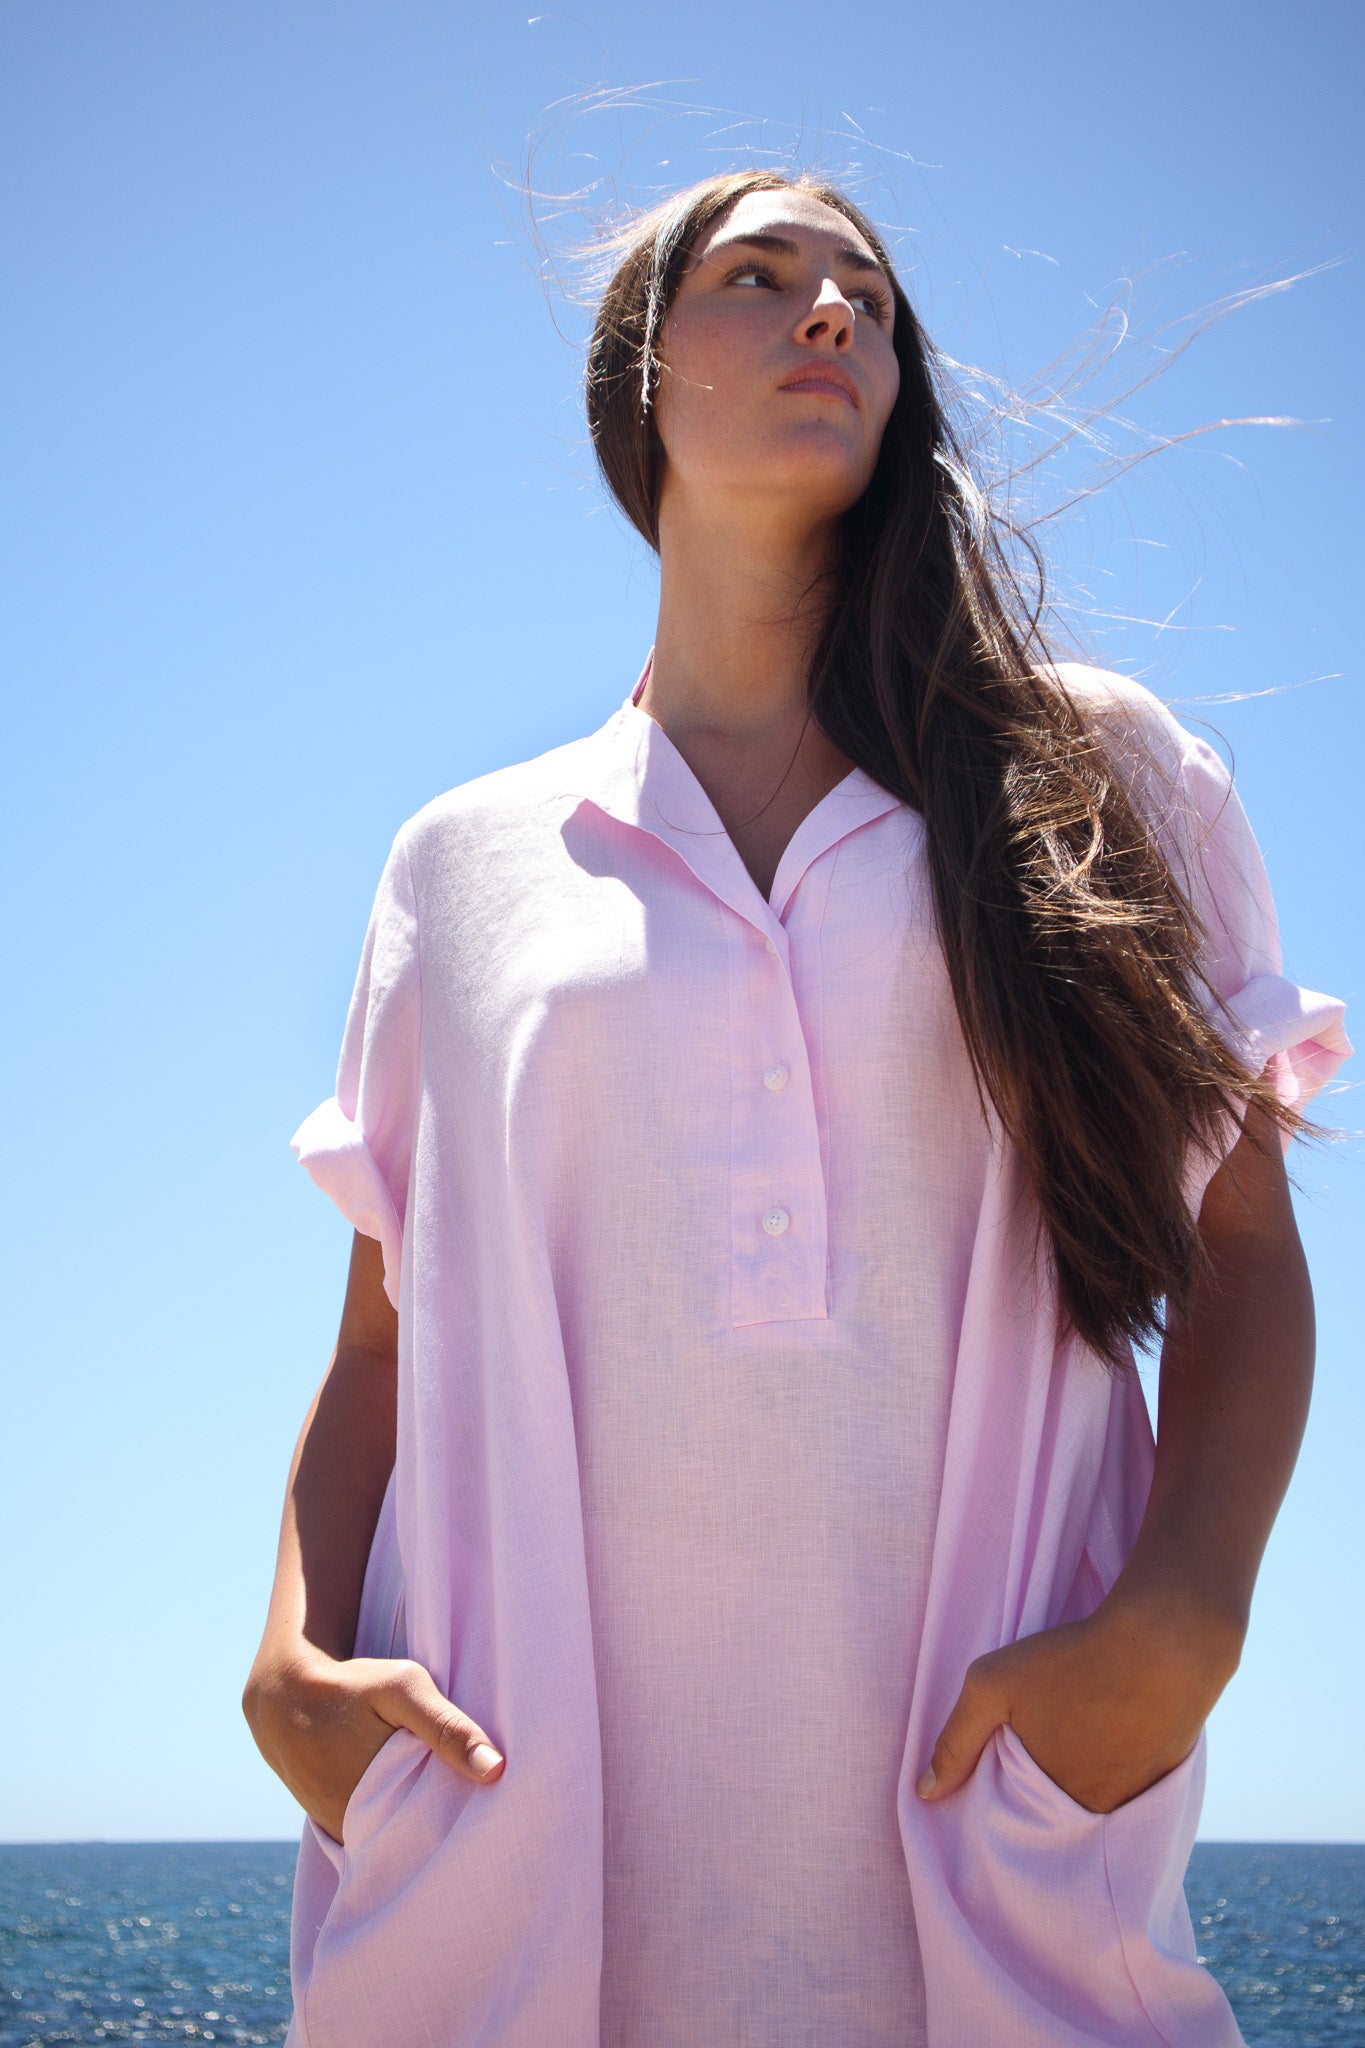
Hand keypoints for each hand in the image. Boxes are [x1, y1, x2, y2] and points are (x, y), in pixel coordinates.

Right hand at [243, 1645, 504, 1844]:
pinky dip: (387, 1819)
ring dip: (411, 1823)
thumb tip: (496, 1769)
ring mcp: (338, 1830)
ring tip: (440, 1800)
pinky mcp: (329, 1824)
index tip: (487, 1816)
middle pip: (410, 1839)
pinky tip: (405, 1796)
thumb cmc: (349, 1685)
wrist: (281, 1693)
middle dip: (437, 1827)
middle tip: (469, 1807)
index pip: (432, 1835)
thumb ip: (447, 1727)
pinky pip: (368, 1831)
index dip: (459, 1825)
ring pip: (388, 1837)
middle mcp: (352, 1829)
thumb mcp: (403, 1689)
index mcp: (375, 1805)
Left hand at [916, 1594, 1241, 1814]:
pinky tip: (1111, 1733)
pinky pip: (1132, 1787)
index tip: (1001, 1774)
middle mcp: (1099, 1814)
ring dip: (1084, 1780)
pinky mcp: (1167, 1777)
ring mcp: (1138, 1799)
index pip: (1020, 1824)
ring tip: (1075, 1737)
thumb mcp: (993, 1685)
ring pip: (1097, 1802)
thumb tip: (925, 1794)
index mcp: (1054, 1802)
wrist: (1165, 1642)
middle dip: (1044, 1795)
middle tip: (1040, 1748)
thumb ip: (955, 1742)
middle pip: (1059, 1817)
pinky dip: (1119, 1768)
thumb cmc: (1072, 1660)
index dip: (1005, 1803)